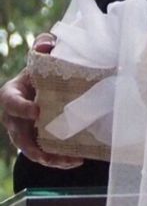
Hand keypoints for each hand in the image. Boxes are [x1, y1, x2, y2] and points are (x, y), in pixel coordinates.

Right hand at [0, 33, 82, 168]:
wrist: (49, 83)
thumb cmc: (44, 69)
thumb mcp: (42, 55)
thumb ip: (43, 46)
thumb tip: (47, 46)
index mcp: (12, 94)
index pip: (11, 102)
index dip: (21, 108)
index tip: (37, 111)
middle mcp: (14, 116)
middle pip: (18, 135)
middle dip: (33, 145)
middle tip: (52, 150)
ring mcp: (25, 131)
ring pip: (32, 149)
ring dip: (49, 158)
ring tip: (70, 160)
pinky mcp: (38, 141)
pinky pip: (45, 154)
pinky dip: (59, 159)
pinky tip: (77, 160)